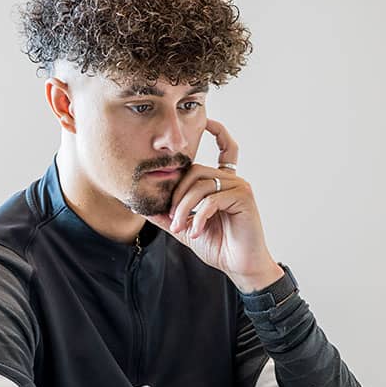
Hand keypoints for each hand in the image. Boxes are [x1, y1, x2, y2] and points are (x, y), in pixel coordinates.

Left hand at [145, 119, 282, 291]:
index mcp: (222, 182)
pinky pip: (213, 198)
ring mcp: (240, 187)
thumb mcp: (186, 228)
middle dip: (178, 195)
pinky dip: (200, 215)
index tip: (208, 120)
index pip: (225, 149)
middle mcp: (233, 180)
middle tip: (171, 219)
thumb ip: (168, 216)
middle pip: (196, 171)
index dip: (218, 132)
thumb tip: (141, 207)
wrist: (240, 266)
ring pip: (201, 184)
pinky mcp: (244, 198)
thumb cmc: (219, 246)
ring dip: (185, 207)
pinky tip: (196, 231)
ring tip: (181, 228)